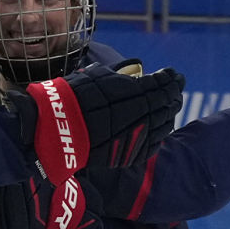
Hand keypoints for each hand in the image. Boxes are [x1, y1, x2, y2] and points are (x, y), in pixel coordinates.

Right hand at [6, 64, 184, 183]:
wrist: (54, 129)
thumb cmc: (70, 98)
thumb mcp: (95, 77)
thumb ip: (120, 78)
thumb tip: (134, 76)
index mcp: (133, 92)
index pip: (161, 84)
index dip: (169, 79)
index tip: (172, 74)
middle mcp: (140, 114)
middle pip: (166, 103)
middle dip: (172, 94)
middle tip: (175, 88)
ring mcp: (137, 136)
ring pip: (165, 124)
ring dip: (169, 113)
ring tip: (170, 106)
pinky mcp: (131, 154)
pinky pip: (154, 143)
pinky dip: (160, 133)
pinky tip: (161, 127)